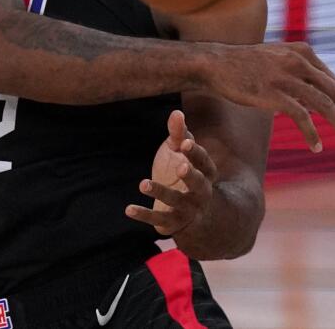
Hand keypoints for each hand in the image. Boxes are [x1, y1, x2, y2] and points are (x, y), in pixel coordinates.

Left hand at [125, 110, 216, 235]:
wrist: (192, 214)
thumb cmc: (182, 172)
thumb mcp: (181, 153)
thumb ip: (179, 134)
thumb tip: (177, 113)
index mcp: (206, 173)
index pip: (204, 162)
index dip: (195, 153)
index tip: (184, 142)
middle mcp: (202, 192)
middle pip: (199, 184)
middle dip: (191, 176)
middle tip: (180, 167)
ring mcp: (188, 209)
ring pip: (177, 202)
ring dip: (161, 192)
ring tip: (143, 184)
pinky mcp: (173, 223)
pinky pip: (159, 219)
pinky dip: (144, 214)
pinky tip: (128, 209)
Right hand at [201, 40, 334, 152]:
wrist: (212, 64)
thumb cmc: (240, 64)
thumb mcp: (274, 59)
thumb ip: (297, 73)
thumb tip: (315, 102)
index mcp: (301, 51)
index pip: (332, 79)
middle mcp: (297, 61)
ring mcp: (286, 77)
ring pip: (325, 105)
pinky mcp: (273, 94)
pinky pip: (303, 117)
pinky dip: (312, 134)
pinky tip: (316, 146)